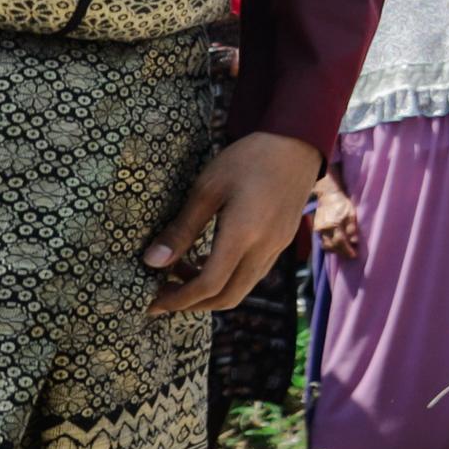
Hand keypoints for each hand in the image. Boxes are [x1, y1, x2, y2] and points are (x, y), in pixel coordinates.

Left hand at [144, 131, 327, 314]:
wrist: (296, 144)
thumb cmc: (248, 159)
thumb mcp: (207, 188)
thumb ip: (181, 228)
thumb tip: (152, 262)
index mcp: (243, 234)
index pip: (209, 284)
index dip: (178, 299)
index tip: (152, 302)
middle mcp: (264, 248)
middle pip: (227, 297)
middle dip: (192, 304)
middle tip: (164, 295)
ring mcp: (276, 248)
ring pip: (242, 289)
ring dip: (210, 292)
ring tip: (181, 272)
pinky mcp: (281, 242)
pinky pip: (253, 274)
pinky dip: (228, 278)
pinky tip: (208, 259)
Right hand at [310, 176, 364, 262]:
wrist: (328, 196)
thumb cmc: (342, 204)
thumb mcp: (351, 214)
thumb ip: (352, 228)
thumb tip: (354, 242)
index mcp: (333, 224)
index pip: (340, 242)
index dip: (347, 250)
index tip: (354, 255)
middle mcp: (324, 229)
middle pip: (332, 246)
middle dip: (342, 252)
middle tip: (351, 255)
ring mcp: (318, 230)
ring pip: (326, 245)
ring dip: (335, 250)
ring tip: (344, 251)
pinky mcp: (316, 229)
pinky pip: (322, 241)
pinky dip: (329, 246)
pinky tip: (337, 246)